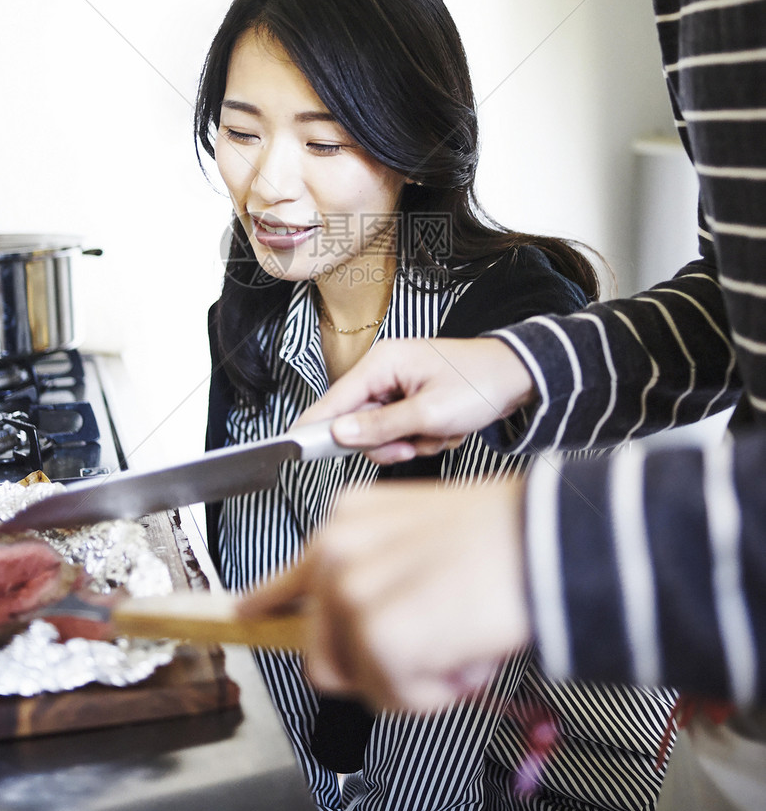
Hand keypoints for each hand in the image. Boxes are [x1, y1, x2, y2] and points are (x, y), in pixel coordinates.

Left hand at [238, 478, 531, 710]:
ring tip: (454, 639)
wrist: (542, 540)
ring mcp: (351, 594)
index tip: (242, 617)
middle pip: (323, 656)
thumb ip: (374, 571)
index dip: (264, 606)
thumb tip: (355, 626)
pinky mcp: (377, 636)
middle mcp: (336, 553)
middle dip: (375, 668)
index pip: (284, 578)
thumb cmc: (499, 539)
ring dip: (413, 680)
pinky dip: (436, 693)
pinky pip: (396, 699)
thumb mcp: (418, 536)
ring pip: (362, 683)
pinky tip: (463, 651)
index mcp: (345, 522)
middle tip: (428, 647)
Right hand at [296, 336, 536, 464]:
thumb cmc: (479, 384)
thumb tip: (340, 435)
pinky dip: (424, 436)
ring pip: (383, 432)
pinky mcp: (411, 399)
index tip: (292, 447)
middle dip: (389, 441)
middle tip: (416, 442)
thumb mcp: (429, 413)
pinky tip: (446, 427)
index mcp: (382, 363)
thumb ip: (381, 427)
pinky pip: (403, 431)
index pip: (334, 399)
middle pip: (358, 422)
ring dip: (411, 441)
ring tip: (440, 430)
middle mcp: (384, 371)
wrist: (518, 377)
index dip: (315, 426)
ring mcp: (398, 386)